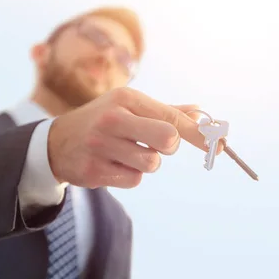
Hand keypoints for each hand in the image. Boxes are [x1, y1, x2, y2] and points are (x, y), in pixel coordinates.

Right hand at [47, 87, 218, 188]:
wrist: (58, 142)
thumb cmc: (105, 120)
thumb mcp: (130, 106)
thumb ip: (167, 112)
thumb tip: (201, 115)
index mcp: (127, 99)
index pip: (173, 117)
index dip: (201, 134)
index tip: (220, 145)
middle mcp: (114, 119)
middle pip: (168, 139)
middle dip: (171, 146)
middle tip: (159, 144)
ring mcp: (101, 145)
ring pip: (152, 164)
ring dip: (148, 162)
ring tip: (129, 152)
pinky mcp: (94, 170)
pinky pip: (134, 179)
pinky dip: (131, 175)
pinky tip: (114, 164)